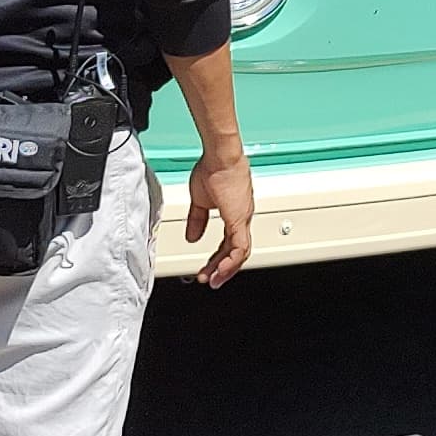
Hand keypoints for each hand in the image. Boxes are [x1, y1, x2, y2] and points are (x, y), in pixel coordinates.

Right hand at [181, 142, 254, 286]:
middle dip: (222, 268)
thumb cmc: (213, 168)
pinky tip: (220, 270)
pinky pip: (239, 248)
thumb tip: (192, 237)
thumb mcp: (200, 200)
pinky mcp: (239, 219)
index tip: (208, 268)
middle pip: (236, 252)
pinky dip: (230, 261)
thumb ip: (197, 220)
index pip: (230, 243)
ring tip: (213, 280)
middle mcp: (243, 217)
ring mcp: (243, 218)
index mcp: (235, 212)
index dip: (219, 258)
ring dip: (226, 269)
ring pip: (240, 253)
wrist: (220, 155)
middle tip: (210, 280)